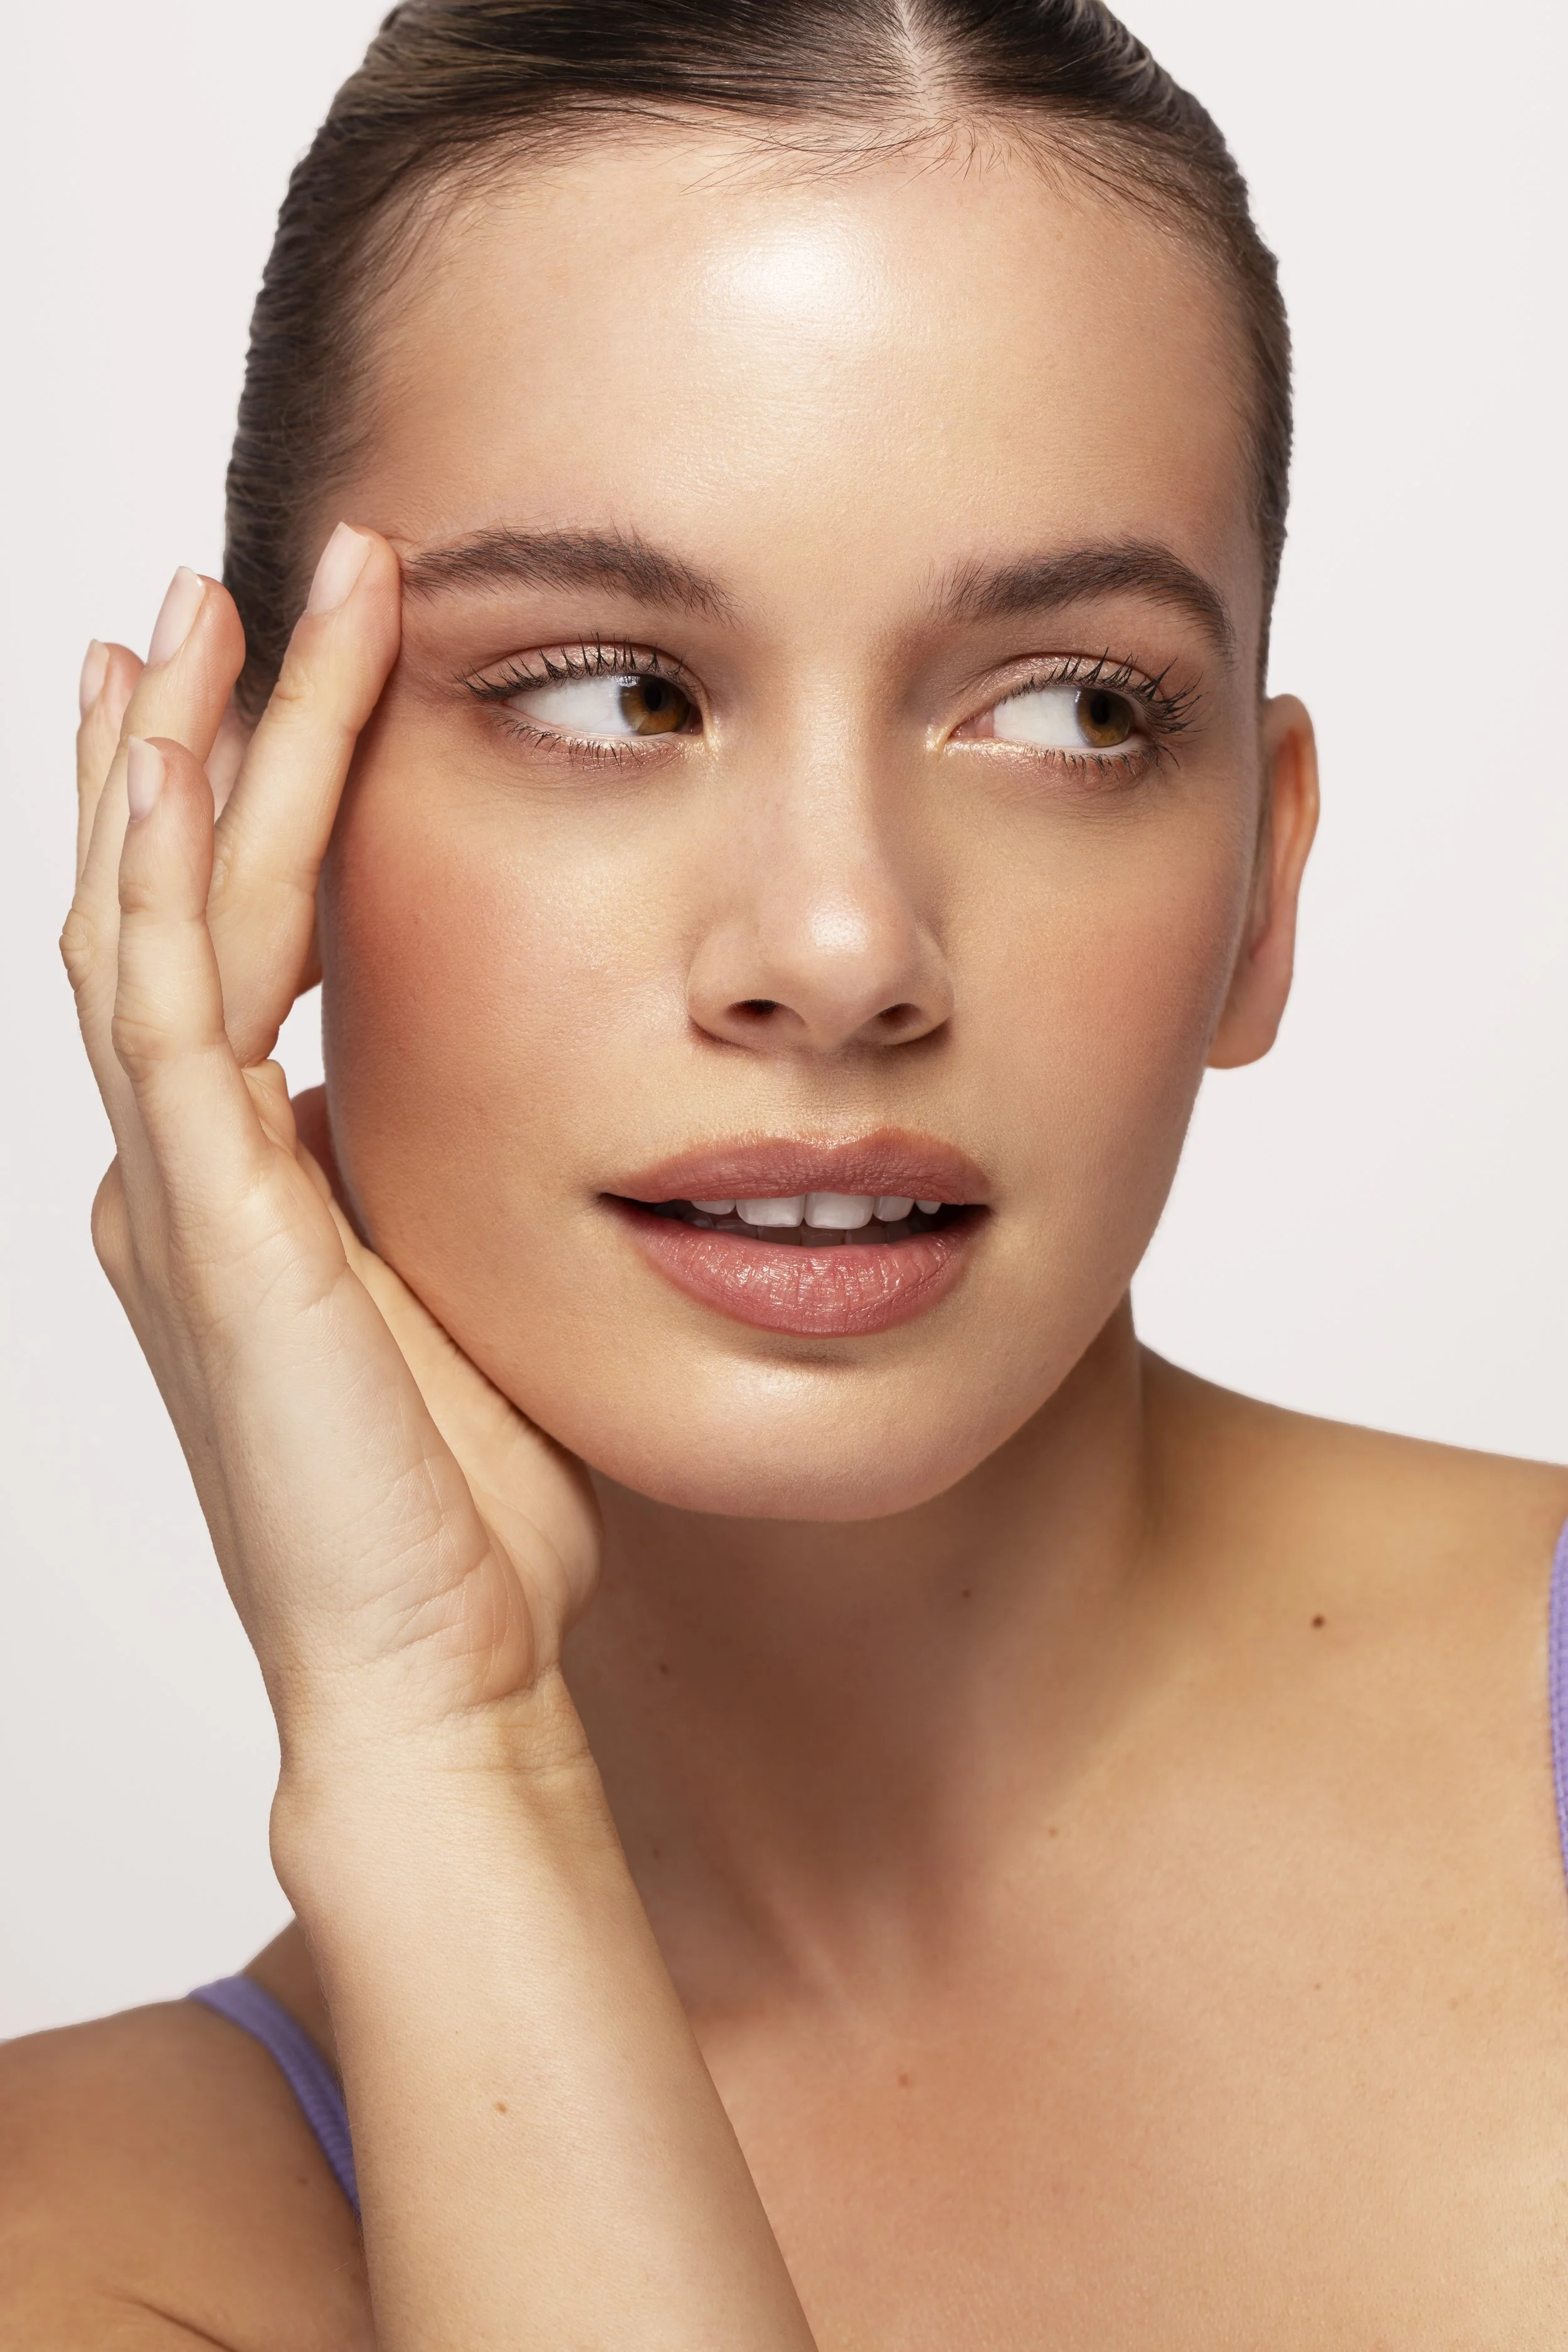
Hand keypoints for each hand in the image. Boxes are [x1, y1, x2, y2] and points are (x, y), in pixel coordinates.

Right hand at [61, 533, 600, 1778]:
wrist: (434, 1659)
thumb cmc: (460, 1507)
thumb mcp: (443, 1299)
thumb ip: (413, 1196)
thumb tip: (429, 1111)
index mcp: (235, 1186)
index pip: (227, 952)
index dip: (228, 817)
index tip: (247, 698)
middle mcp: (180, 1171)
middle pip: (167, 903)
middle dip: (185, 741)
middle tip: (210, 591)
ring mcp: (180, 1189)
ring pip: (152, 918)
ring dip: (173, 759)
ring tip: (194, 612)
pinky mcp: (213, 1216)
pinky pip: (168, 1003)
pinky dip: (161, 872)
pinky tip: (163, 751)